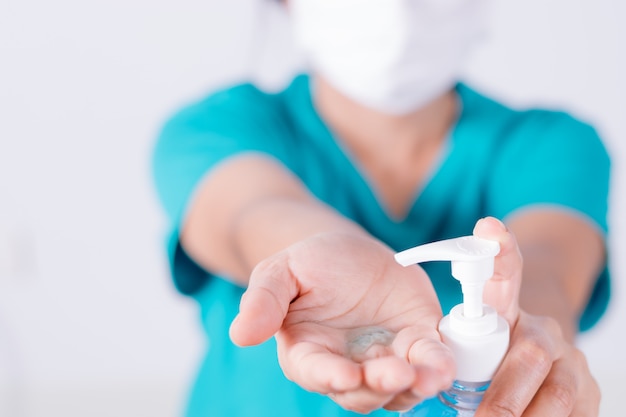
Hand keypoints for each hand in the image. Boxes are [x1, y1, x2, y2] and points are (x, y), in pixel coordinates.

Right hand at [229, 232, 454, 412]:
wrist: (349, 250)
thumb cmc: (310, 264)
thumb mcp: (280, 271)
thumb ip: (263, 300)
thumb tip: (240, 335)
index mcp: (308, 352)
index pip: (315, 372)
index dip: (329, 376)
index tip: (345, 374)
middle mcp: (347, 365)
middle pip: (361, 392)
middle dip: (378, 387)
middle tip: (395, 372)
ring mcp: (384, 358)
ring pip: (399, 389)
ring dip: (415, 386)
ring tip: (430, 376)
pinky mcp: (416, 342)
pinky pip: (429, 361)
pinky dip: (438, 365)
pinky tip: (445, 365)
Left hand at [474, 217, 599, 416]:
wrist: (542, 372)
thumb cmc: (491, 356)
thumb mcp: (470, 342)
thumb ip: (455, 340)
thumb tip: (419, 360)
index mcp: (508, 310)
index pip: (505, 274)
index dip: (499, 250)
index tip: (488, 227)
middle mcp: (544, 330)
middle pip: (532, 353)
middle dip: (506, 392)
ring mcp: (573, 361)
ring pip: (559, 392)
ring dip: (527, 416)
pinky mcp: (590, 393)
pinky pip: (576, 414)